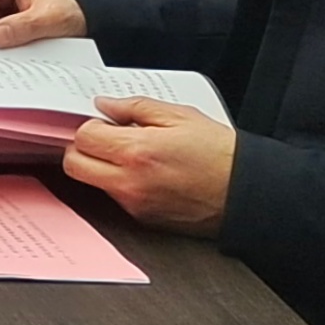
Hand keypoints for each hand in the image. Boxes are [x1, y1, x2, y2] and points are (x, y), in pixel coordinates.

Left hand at [62, 97, 235, 235]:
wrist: (250, 194)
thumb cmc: (221, 154)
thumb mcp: (181, 116)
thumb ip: (136, 107)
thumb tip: (105, 105)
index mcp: (137, 152)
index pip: (82, 138)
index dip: (89, 125)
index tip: (102, 122)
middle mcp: (130, 183)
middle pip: (74, 165)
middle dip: (82, 149)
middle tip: (102, 138)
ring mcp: (135, 204)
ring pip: (93, 183)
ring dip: (100, 166)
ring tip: (130, 154)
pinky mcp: (144, 219)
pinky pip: (115, 197)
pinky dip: (120, 183)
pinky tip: (144, 172)